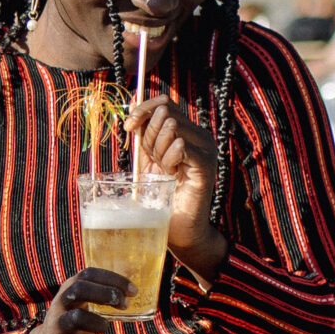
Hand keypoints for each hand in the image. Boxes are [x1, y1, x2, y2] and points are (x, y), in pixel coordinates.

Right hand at [18, 269, 129, 333]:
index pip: (88, 274)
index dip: (113, 279)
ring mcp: (56, 324)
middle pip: (79, 289)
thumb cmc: (75, 321)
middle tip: (124, 304)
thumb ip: (101, 295)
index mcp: (69, 288)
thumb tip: (133, 293)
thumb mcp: (83, 302)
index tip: (133, 290)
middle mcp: (60, 303)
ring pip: (77, 318)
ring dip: (99, 323)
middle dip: (105, 294)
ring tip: (103, 328)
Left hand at [126, 96, 230, 277]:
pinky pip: (181, 145)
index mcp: (187, 131)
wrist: (180, 231)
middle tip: (152, 161)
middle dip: (148, 136)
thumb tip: (131, 105)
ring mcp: (207, 148)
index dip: (143, 109)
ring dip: (157, 150)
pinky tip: (171, 175)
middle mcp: (200, 135)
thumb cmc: (162, 198)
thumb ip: (143, 134)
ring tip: (163, 171)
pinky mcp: (207, 164)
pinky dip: (168, 160)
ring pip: (171, 127)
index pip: (164, 102)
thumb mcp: (147, 160)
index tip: (127, 127)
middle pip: (165, 113)